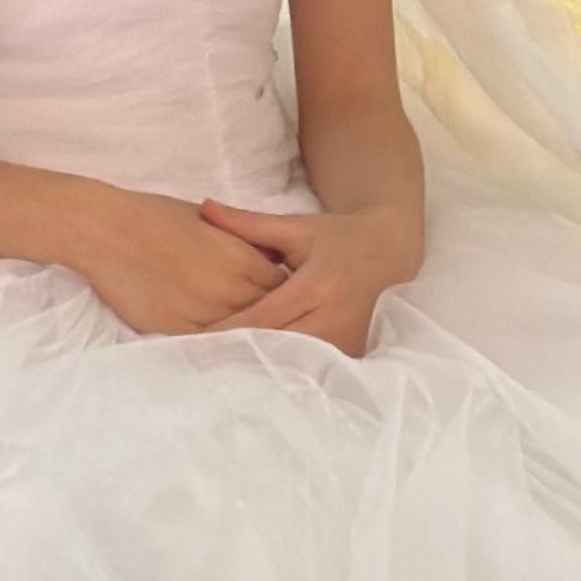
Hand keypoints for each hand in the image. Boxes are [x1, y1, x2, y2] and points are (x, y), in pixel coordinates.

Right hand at [63, 182, 292, 337]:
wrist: (108, 230)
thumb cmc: (155, 216)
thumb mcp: (208, 219)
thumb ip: (240, 240)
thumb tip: (266, 257)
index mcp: (240, 257)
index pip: (279, 285)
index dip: (277, 290)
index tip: (274, 293)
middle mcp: (229, 288)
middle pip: (266, 313)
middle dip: (266, 314)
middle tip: (263, 318)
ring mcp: (203, 312)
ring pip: (240, 334)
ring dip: (243, 333)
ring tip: (243, 333)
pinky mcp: (176, 330)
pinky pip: (207, 346)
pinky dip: (215, 345)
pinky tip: (215, 343)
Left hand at [200, 199, 422, 357]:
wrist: (390, 252)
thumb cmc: (337, 237)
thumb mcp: (296, 225)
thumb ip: (247, 223)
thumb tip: (203, 207)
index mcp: (316, 286)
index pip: (262, 319)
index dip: (225, 332)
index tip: (190, 339)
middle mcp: (333, 320)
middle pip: (273, 348)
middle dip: (233, 354)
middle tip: (192, 363)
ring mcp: (345, 343)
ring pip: (289, 365)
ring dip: (255, 367)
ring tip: (213, 373)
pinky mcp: (350, 356)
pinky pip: (307, 368)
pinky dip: (279, 370)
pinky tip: (250, 373)